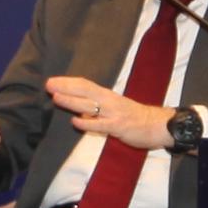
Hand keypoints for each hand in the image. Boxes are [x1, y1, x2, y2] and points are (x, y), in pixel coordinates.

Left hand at [43, 75, 172, 151]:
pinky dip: (87, 123)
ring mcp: (113, 113)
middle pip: (84, 90)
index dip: (68, 82)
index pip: (85, 84)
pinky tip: (75, 121)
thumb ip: (98, 107)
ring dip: (72, 101)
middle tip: (48, 85)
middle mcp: (109, 101)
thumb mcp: (115, 107)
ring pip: (89, 105)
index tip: (53, 81)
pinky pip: (100, 125)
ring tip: (56, 97)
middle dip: (65, 87)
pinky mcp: (118, 126)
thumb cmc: (135, 117)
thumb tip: (78, 109)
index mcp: (107, 95)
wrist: (158, 124)